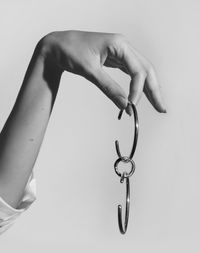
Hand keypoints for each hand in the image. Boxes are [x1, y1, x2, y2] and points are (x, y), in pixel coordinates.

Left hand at [40, 30, 166, 113]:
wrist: (57, 46)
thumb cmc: (70, 51)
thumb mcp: (89, 70)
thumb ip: (108, 88)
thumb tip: (124, 105)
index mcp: (120, 44)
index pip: (138, 70)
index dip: (137, 90)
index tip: (131, 106)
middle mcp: (124, 47)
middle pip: (146, 70)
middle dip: (154, 90)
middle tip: (161, 108)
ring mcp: (121, 53)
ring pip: (141, 72)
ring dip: (149, 89)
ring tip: (157, 104)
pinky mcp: (116, 59)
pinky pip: (131, 73)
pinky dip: (136, 85)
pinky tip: (140, 95)